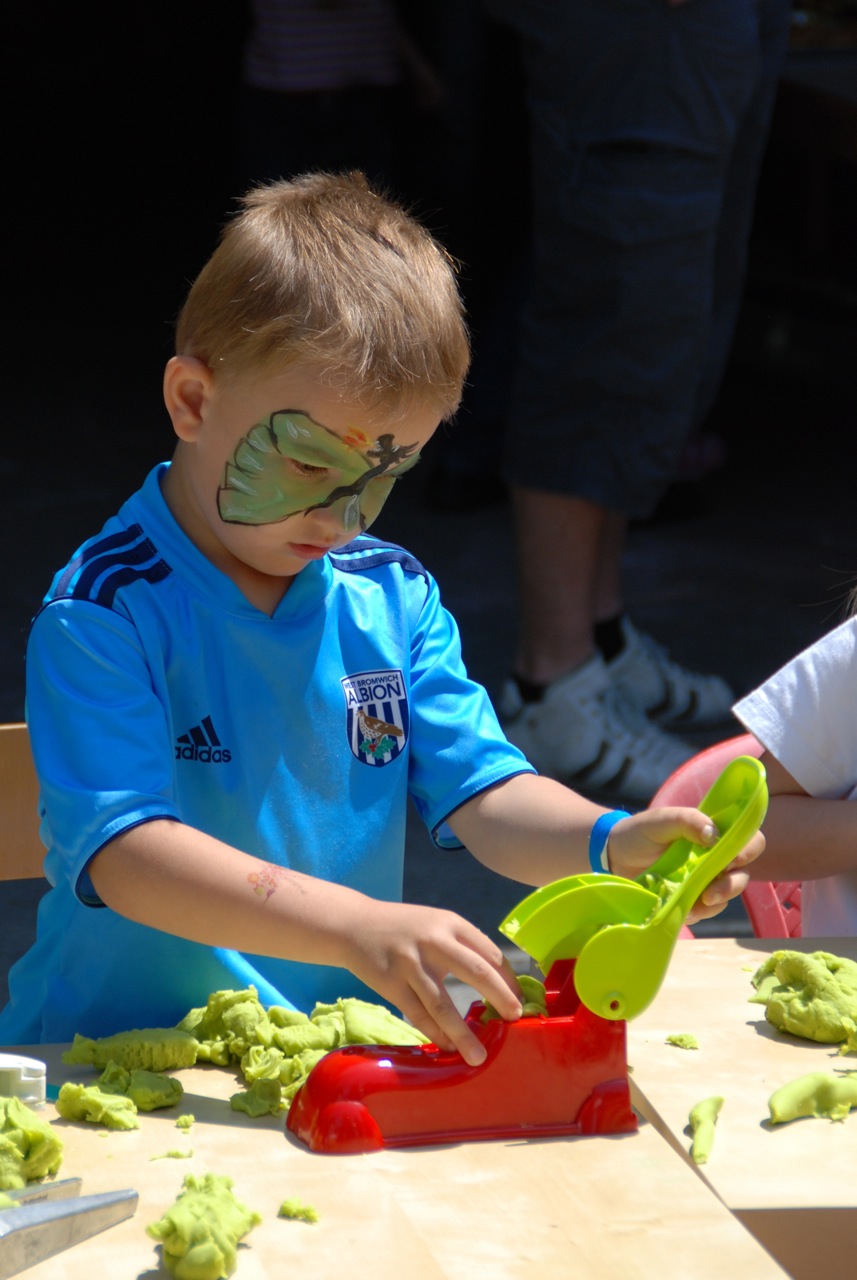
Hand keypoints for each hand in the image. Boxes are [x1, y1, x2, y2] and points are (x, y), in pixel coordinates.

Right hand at [341, 900, 522, 1064]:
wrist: (354, 925)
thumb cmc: (404, 928)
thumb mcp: (436, 924)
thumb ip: (461, 947)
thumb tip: (497, 983)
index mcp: (450, 923)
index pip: (489, 952)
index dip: (507, 978)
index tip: (518, 999)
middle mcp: (433, 941)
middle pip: (475, 971)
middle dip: (499, 997)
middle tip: (514, 1018)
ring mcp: (411, 964)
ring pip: (442, 1004)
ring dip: (462, 1034)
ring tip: (478, 1055)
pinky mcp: (391, 984)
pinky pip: (418, 1015)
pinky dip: (434, 1034)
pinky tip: (447, 1047)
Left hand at [605, 807, 765, 923]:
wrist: (612, 857)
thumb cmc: (639, 833)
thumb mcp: (661, 821)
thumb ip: (688, 821)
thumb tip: (714, 834)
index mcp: (712, 834)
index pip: (747, 840)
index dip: (747, 849)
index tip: (734, 858)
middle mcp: (713, 858)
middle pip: (742, 873)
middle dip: (733, 884)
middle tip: (713, 890)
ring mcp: (703, 881)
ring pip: (727, 895)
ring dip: (718, 901)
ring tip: (698, 901)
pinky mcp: (690, 900)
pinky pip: (706, 911)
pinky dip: (700, 912)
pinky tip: (687, 910)